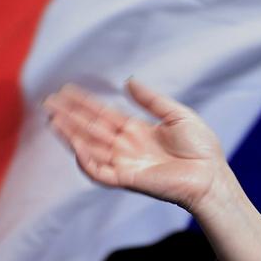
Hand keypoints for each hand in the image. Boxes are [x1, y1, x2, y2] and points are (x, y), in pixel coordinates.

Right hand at [45, 79, 228, 212]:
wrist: (211, 176)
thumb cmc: (202, 149)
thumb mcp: (177, 114)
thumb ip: (151, 99)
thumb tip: (128, 81)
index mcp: (136, 131)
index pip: (103, 115)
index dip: (84, 103)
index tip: (65, 91)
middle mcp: (126, 147)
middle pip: (90, 129)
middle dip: (70, 116)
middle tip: (49, 103)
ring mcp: (125, 163)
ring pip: (90, 148)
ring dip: (71, 135)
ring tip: (53, 120)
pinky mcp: (128, 179)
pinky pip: (100, 172)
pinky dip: (86, 161)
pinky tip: (75, 146)